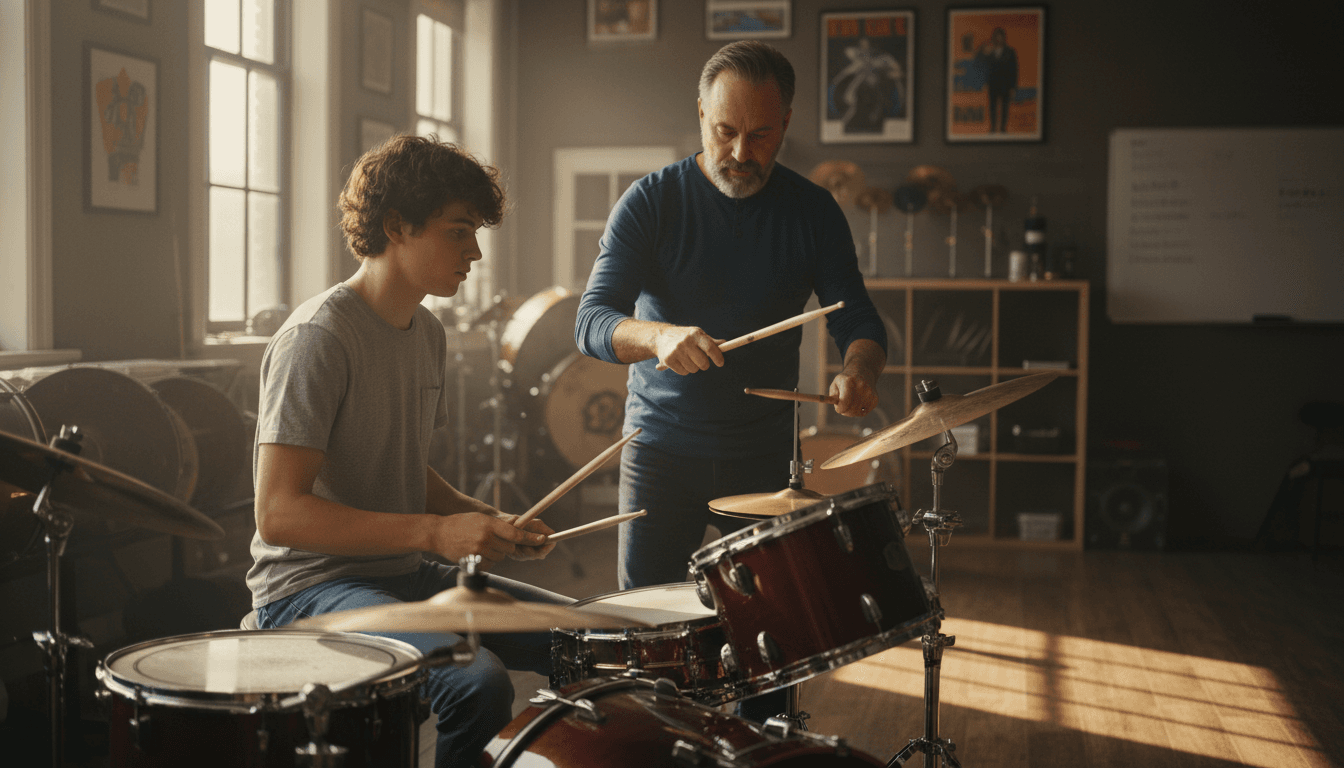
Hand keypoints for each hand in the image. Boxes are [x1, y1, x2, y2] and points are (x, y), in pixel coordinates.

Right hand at [430, 512, 549, 568]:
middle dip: (507, 546)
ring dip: (496, 553)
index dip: (530, 538)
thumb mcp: (480, 519)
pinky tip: (476, 553)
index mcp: (490, 524)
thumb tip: (517, 531)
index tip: (542, 540)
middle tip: (495, 541)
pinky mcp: (473, 561)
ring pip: (500, 557)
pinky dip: (487, 561)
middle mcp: (486, 538)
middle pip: (510, 548)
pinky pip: (490, 564)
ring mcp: (479, 550)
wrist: (438, 533)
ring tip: (482, 545)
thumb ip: (498, 526)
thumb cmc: (461, 523)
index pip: (515, 534)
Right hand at [654, 325, 724, 374]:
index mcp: (695, 334)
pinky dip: (684, 370)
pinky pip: (684, 372)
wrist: (661, 336)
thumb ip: (710, 341)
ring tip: (687, 358)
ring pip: (694, 369)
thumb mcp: (697, 334)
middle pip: (703, 363)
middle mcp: (686, 342)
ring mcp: (676, 351)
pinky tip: (679, 362)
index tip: (720, 363)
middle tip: (700, 360)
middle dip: (704, 364)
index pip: (710, 348)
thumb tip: (724, 343)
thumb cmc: (685, 336)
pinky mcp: (668, 360)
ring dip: (693, 367)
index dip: (717, 357)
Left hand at [829, 370, 878, 418]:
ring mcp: (870, 393)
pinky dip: (860, 410)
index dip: (839, 408)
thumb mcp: (835, 384)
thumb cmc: (845, 381)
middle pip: (851, 411)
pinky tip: (859, 401)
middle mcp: (861, 387)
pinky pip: (865, 412)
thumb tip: (837, 407)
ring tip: (851, 402)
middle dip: (845, 411)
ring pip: (858, 413)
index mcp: (849, 382)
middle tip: (843, 406)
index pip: (844, 404)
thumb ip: (832, 397)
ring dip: (852, 411)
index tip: (838, 407)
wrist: (862, 373)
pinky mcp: (875, 398)